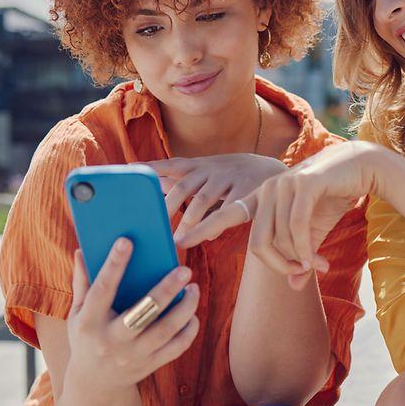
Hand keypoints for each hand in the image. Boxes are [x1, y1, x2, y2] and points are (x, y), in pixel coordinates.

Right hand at [65, 238, 199, 391]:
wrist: (95, 386)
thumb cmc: (87, 338)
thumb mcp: (76, 314)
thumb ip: (82, 283)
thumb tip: (82, 250)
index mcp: (89, 323)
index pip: (102, 290)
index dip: (114, 265)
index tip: (127, 240)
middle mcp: (112, 341)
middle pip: (144, 312)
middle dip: (166, 289)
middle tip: (185, 270)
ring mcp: (133, 355)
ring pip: (166, 330)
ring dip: (185, 307)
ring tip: (193, 287)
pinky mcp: (151, 365)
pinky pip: (177, 347)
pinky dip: (189, 329)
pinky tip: (193, 313)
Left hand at [144, 154, 287, 241]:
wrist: (274, 172)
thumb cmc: (233, 176)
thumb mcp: (210, 171)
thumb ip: (183, 177)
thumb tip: (154, 183)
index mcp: (201, 165)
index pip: (173, 165)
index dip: (152, 168)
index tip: (130, 172)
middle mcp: (213, 169)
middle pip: (184, 186)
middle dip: (167, 207)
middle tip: (154, 227)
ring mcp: (231, 178)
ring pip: (203, 199)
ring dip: (189, 221)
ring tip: (178, 241)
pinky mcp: (248, 190)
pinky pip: (228, 208)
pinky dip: (217, 223)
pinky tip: (208, 236)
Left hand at [174, 141, 376, 287]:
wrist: (361, 168)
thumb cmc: (333, 197)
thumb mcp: (314, 231)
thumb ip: (300, 256)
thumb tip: (293, 287)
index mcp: (262, 196)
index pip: (230, 213)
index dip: (206, 226)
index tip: (183, 238)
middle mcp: (268, 188)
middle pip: (258, 244)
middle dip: (279, 266)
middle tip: (302, 271)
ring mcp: (284, 184)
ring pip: (281, 239)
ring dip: (301, 260)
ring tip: (320, 265)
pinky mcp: (304, 183)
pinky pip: (297, 226)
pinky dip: (306, 249)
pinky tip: (318, 261)